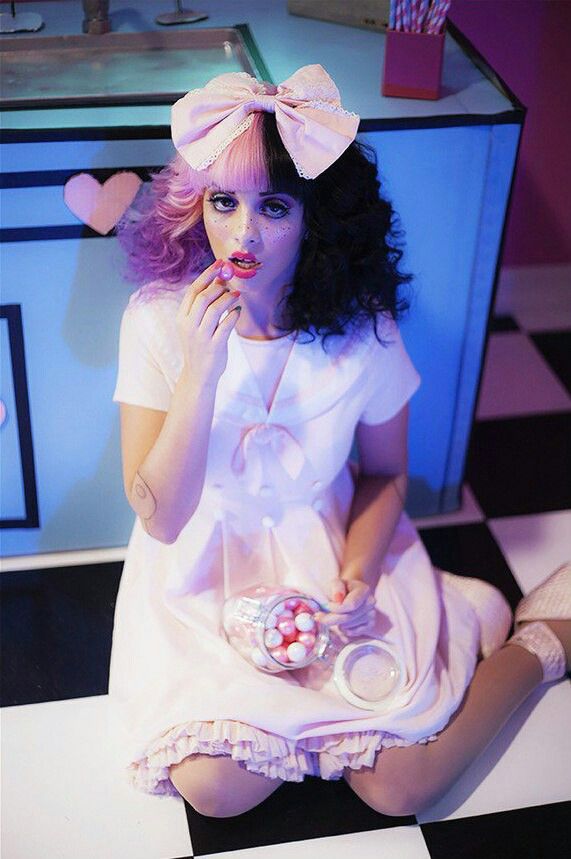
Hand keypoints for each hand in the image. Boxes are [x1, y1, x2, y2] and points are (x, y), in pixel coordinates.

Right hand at [176, 259, 241, 386]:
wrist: (198, 375)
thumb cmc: (199, 346)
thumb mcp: (195, 325)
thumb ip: (204, 306)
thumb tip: (219, 281)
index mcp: (182, 318)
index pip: (193, 291)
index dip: (207, 275)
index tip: (219, 264)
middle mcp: (189, 326)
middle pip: (204, 297)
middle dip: (219, 285)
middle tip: (230, 280)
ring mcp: (201, 337)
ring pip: (215, 309)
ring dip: (228, 298)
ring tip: (236, 295)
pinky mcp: (214, 346)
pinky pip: (226, 325)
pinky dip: (234, 315)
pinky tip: (237, 311)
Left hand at [314, 577, 376, 637]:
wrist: (348, 593)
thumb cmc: (341, 588)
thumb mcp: (336, 582)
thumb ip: (336, 587)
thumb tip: (338, 598)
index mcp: (364, 590)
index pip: (351, 605)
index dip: (336, 608)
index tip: (326, 606)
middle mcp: (370, 602)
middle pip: (349, 617)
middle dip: (332, 618)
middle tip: (319, 616)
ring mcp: (371, 615)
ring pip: (349, 626)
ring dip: (337, 624)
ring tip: (333, 616)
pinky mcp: (369, 625)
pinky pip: (352, 633)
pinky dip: (343, 630)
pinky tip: (341, 622)